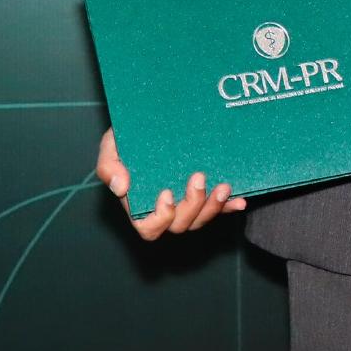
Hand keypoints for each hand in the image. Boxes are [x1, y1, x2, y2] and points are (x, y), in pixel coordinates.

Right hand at [95, 127, 246, 240]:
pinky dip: (229, 206)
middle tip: (199, 178)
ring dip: (214, 207)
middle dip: (192, 206)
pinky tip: (240, 201)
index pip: (150, 227)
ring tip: (223, 186)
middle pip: (181, 224)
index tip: (167, 194)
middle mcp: (165, 208)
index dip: (161, 219)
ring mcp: (187, 201)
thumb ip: (109, 166)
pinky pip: (219, 207)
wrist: (152, 122)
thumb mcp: (111, 146)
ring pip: (201, 219)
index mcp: (140, 204)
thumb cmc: (127, 138)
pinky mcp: (206, 193)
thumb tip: (121, 188)